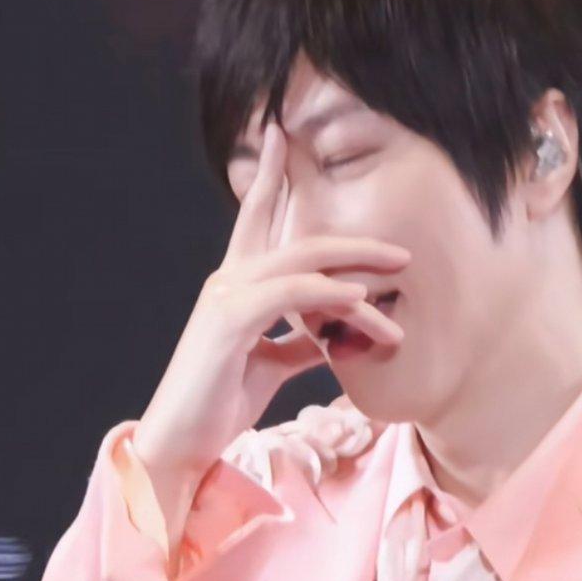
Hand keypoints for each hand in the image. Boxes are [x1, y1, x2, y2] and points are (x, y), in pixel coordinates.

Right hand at [134, 119, 410, 479]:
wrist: (181, 444)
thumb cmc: (219, 405)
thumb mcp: (271, 367)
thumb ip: (299, 342)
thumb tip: (334, 332)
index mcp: (235, 287)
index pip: (256, 220)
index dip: (270, 177)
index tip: (281, 136)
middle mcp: (228, 281)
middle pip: (297, 239)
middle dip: (353, 241)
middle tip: (401, 251)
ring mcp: (226, 297)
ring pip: (301, 263)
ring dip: (356, 268)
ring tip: (398, 276)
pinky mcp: (229, 320)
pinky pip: (289, 294)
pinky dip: (328, 293)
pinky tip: (361, 300)